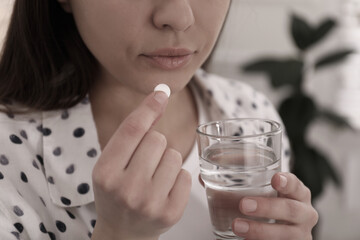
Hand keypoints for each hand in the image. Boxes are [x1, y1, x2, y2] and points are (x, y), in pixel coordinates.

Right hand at [91, 91, 191, 239]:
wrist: (123, 231)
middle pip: (158, 139)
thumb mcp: (112, 163)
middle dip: (155, 145)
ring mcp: (149, 203)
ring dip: (168, 161)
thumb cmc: (116, 191)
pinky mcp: (171, 213)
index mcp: (105, 172)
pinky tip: (164, 190)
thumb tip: (158, 97)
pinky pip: (186, 175)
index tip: (161, 92)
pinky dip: (178, 178)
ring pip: (175, 155)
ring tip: (154, 178)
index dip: (148, 107)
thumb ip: (133, 132)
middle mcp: (125, 189)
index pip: (132, 130)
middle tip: (145, 163)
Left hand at [232, 172, 318, 239]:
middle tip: (244, 204)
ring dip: (259, 230)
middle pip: (291, 210)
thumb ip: (239, 183)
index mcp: (298, 194)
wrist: (278, 232)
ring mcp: (299, 234)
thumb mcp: (263, 192)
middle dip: (267, 207)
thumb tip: (205, 180)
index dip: (288, 182)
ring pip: (285, 234)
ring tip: (237, 226)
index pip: (296, 185)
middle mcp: (304, 214)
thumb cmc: (271, 205)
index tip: (275, 179)